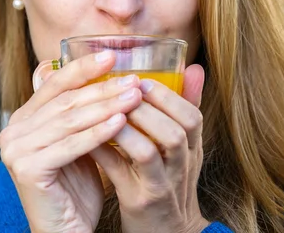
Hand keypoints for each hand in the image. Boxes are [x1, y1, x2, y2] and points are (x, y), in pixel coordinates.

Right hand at [0, 51, 142, 232]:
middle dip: (103, 87)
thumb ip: (86, 111)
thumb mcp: (83, 140)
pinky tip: (122, 122)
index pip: (56, 84)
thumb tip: (110, 72)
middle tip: (134, 79)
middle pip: (66, 100)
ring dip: (107, 105)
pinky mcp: (27, 169)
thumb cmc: (78, 186)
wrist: (67, 230)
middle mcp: (14, 130)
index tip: (113, 55)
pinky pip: (71, 145)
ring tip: (136, 96)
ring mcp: (16, 150)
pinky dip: (98, 132)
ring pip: (70, 120)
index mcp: (25, 118)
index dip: (84, 67)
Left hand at [90, 64, 209, 232]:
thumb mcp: (187, 147)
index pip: (194, 118)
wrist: (169, 232)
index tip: (144, 81)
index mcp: (193, 150)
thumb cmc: (172, 179)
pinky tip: (90, 136)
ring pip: (147, 153)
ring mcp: (160, 186)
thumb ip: (187, 108)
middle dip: (148, 108)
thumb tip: (193, 67)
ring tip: (108, 111)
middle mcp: (181, 167)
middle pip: (175, 134)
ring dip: (126, 128)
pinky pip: (118, 173)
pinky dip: (104, 151)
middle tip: (123, 91)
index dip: (170, 97)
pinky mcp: (138, 202)